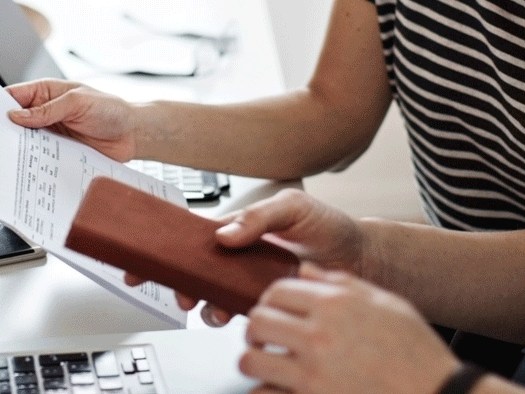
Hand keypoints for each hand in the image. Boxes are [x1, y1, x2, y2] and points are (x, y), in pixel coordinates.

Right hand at [6, 79, 136, 160]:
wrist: (133, 134)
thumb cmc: (110, 110)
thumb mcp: (78, 102)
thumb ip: (47, 110)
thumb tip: (17, 116)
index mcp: (46, 93)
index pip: (14, 96)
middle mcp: (45, 113)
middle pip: (15, 122)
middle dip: (3, 130)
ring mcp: (51, 134)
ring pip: (25, 142)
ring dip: (17, 149)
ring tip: (3, 159)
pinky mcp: (58, 152)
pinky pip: (40, 158)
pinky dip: (32, 163)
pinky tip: (26, 170)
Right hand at [177, 189, 368, 326]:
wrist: (360, 258)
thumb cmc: (328, 226)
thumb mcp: (293, 207)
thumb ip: (259, 216)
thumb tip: (225, 234)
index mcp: (243, 227)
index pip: (203, 235)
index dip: (180, 247)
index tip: (163, 258)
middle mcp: (243, 256)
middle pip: (201, 270)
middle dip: (186, 283)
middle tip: (185, 294)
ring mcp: (252, 281)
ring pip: (216, 296)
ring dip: (208, 305)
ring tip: (215, 309)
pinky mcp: (266, 303)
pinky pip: (240, 312)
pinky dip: (231, 317)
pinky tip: (236, 316)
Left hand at [241, 262, 457, 393]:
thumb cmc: (416, 352)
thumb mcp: (386, 303)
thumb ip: (341, 283)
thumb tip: (305, 270)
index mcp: (336, 304)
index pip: (277, 291)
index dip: (270, 300)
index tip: (275, 311)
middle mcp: (319, 335)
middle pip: (257, 320)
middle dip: (256, 328)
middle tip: (264, 337)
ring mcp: (313, 374)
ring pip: (250, 360)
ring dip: (254, 360)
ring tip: (267, 363)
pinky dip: (264, 391)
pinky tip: (278, 388)